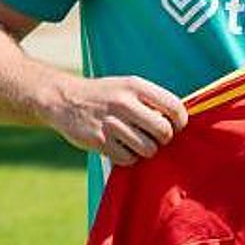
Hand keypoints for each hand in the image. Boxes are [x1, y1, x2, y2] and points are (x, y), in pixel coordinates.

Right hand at [42, 74, 188, 165]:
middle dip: (164, 139)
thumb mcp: (128, 86)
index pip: (174, 106)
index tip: (176, 126)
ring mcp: (111, 123)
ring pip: (148, 148)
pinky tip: (121, 147)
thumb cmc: (104, 95)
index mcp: (136, 86)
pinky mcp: (99, 141)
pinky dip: (129, 157)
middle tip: (156, 137)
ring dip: (146, 150)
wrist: (63, 99)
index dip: (180, 121)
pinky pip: (128, 158)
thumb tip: (178, 121)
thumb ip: (151, 100)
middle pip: (163, 131)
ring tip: (137, 142)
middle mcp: (124, 103)